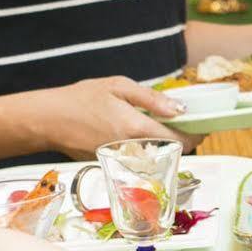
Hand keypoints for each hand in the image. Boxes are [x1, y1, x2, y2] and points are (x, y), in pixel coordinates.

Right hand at [22, 77, 190, 159]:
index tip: (202, 127)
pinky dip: (144, 147)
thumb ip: (151, 99)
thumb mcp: (118, 86)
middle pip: (169, 151)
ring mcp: (120, 160)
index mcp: (135, 128)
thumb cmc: (81, 98)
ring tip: (160, 124)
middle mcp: (130, 149)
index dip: (195, 135)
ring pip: (154, 157)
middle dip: (180, 139)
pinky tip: (135, 131)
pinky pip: (137, 158)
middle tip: (182, 122)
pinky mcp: (111, 164)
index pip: (178, 141)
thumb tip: (180, 108)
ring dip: (162, 144)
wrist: (48, 120)